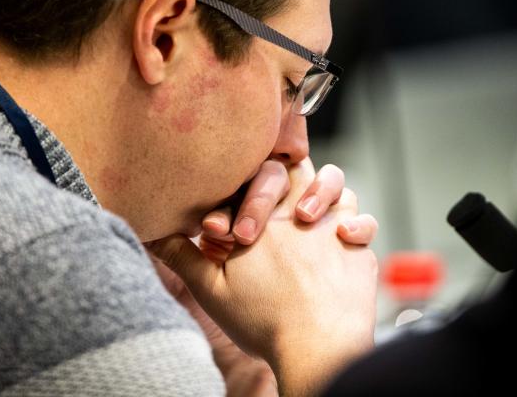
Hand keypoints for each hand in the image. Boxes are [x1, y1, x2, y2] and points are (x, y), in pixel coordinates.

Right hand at [148, 161, 378, 396]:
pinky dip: (356, 224)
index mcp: (264, 219)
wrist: (318, 348)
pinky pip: (364, 221)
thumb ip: (182, 256)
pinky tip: (342, 235)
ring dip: (323, 190)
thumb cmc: (264, 322)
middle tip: (273, 199)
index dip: (244, 190)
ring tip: (309, 212)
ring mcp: (335, 228)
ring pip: (336, 184)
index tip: (234, 227)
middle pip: (295, 167)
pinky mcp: (359, 250)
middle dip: (282, 176)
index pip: (254, 175)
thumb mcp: (212, 289)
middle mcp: (301, 214)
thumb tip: (151, 233)